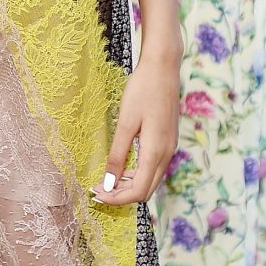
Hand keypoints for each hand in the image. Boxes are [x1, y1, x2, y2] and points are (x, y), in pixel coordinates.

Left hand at [94, 50, 178, 208]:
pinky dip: (137, 174)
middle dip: (122, 195)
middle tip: (98, 189)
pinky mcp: (168, 141)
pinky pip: (154, 168)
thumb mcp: (125, 123)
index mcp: (155, 152)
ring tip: (106, 179)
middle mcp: (166, 154)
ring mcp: (170, 148)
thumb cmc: (143, 90)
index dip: (116, 198)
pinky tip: (122, 166)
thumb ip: (117, 155)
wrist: (163, 68)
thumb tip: (108, 183)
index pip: (138, 191)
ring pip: (151, 180)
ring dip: (129, 185)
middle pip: (146, 190)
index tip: (96, 194)